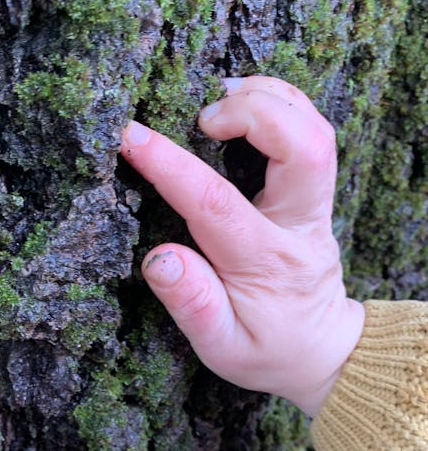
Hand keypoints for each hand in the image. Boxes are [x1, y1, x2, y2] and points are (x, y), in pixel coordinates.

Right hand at [121, 75, 364, 415]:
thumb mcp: (221, 348)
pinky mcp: (318, 197)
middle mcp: (299, 228)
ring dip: (273, 100)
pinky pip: (315, 136)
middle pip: (304, 148)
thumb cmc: (264, 352)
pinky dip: (285, 107)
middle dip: (254, 112)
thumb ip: (192, 304)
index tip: (130, 136)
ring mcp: (316, 208)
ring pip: (316, 133)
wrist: (319, 353)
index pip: (215, 202)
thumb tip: (159, 258)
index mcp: (265, 264)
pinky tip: (249, 103)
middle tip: (203, 115)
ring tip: (222, 98)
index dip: (169, 163)